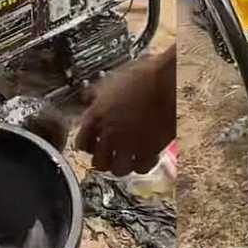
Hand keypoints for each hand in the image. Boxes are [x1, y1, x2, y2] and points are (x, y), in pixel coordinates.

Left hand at [75, 46, 175, 176]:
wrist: (166, 80)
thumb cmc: (140, 77)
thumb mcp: (110, 82)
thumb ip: (95, 94)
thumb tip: (87, 97)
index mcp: (96, 118)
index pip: (81, 145)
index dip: (88, 146)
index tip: (93, 145)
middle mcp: (109, 134)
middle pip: (98, 163)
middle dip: (103, 160)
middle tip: (110, 155)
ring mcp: (129, 144)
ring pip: (118, 170)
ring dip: (122, 165)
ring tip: (126, 158)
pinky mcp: (149, 150)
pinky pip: (141, 168)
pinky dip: (142, 165)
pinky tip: (143, 156)